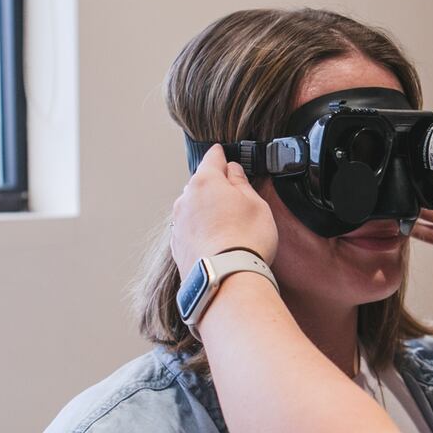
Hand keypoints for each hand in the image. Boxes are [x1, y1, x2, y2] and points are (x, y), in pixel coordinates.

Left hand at [170, 144, 278, 276]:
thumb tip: (233, 171)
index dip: (221, 155)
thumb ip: (241, 183)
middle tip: (235, 197)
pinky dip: (200, 231)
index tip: (223, 153)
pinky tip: (216, 242)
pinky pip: (189, 230)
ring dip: (206, 211)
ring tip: (227, 226)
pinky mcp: (176, 247)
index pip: (212, 158)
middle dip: (215, 187)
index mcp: (205, 181)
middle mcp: (185, 199)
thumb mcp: (256, 204)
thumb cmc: (245, 240)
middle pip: (201, 184)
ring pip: (193, 208)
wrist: (226, 279)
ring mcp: (178, 224)